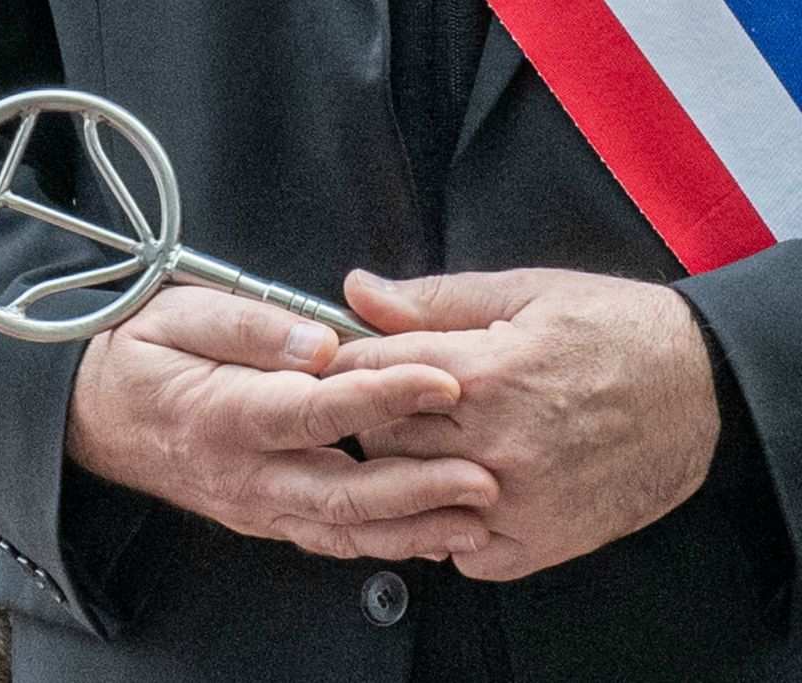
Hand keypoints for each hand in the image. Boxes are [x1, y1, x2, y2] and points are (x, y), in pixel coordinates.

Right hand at [66, 286, 498, 561]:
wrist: (96, 418)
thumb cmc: (142, 354)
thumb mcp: (180, 314)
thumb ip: (251, 326)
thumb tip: (320, 344)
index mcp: (226, 413)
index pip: (317, 409)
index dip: (384, 395)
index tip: (444, 379)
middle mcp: (245, 472)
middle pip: (341, 490)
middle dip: (418, 487)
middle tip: (484, 477)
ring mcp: (255, 504)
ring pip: (342, 529)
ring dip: (412, 528)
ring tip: (475, 520)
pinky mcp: (263, 517)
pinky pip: (328, 539)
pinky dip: (381, 543)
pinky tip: (427, 536)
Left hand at [327, 268, 719, 578]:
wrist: (704, 387)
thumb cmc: (614, 331)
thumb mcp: (524, 293)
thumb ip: (433, 298)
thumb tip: (356, 290)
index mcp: (482, 372)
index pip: (366, 375)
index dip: (350, 365)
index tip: (354, 364)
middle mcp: (493, 442)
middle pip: (377, 437)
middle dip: (373, 414)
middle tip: (397, 401)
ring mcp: (515, 499)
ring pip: (407, 494)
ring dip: (404, 469)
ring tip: (427, 443)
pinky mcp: (540, 540)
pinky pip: (460, 553)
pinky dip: (450, 526)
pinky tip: (463, 491)